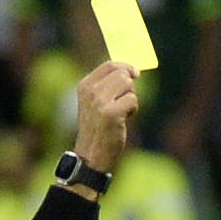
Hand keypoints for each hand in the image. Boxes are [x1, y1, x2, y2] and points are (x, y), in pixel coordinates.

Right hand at [71, 60, 138, 176]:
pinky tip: (123, 120)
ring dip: (131, 98)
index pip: (110, 65)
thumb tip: (131, 70)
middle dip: (129, 87)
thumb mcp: (96, 102)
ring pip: (128, 84)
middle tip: (123, 103)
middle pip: (122, 74)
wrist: (91, 154)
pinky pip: (132, 100)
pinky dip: (133, 110)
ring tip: (121, 112)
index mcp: (85, 85)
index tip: (135, 74)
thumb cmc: (98, 128)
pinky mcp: (111, 113)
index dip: (126, 67)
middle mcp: (90, 91)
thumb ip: (107, 85)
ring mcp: (100, 101)